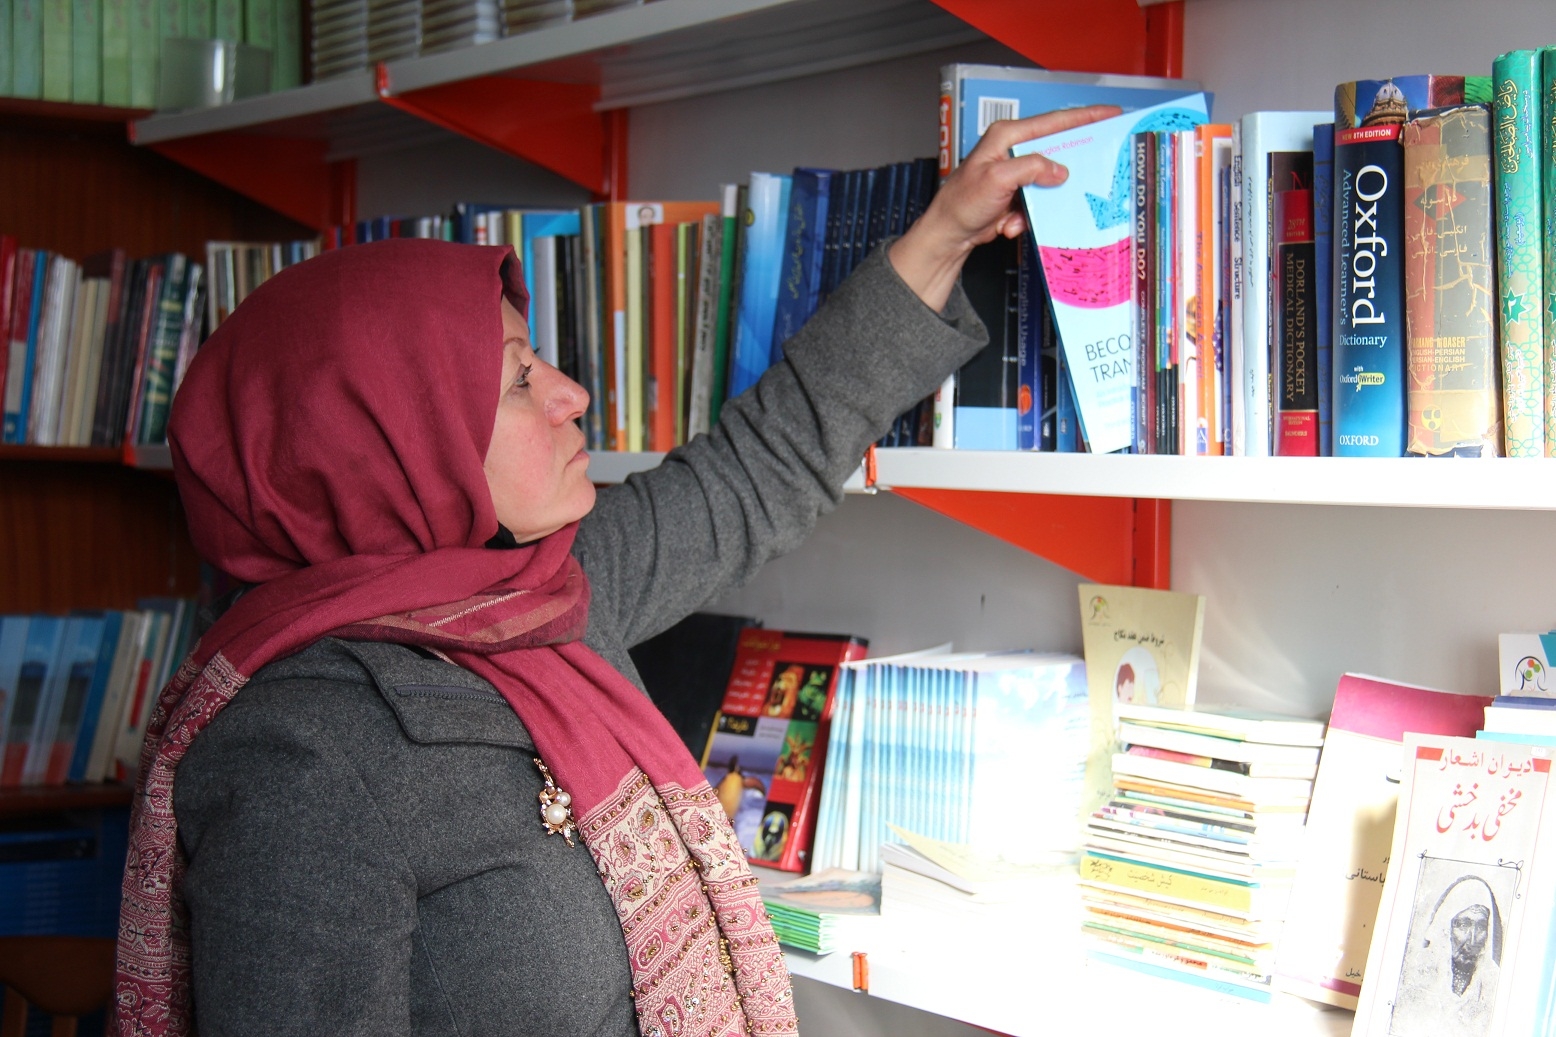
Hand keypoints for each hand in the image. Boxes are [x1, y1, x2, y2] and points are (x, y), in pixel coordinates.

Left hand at [888, 104, 1121, 311]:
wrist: (949, 234)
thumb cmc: (962, 203)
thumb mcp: (997, 179)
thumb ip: (1030, 168)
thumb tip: (1058, 170)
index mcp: (1007, 136)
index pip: (1053, 122)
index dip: (1085, 117)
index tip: (1111, 113)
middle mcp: (1012, 150)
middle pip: (1055, 152)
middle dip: (1066, 169)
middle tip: (1090, 171)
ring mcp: (1015, 173)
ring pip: (1048, 183)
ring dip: (1038, 204)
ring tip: (1018, 214)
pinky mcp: (1016, 194)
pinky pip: (1037, 203)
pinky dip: (1025, 217)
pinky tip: (1007, 224)